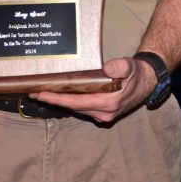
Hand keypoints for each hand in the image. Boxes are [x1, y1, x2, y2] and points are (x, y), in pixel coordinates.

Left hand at [32, 57, 157, 123]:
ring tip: (42, 92)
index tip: (41, 94)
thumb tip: (107, 68)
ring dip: (60, 101)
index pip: (76, 103)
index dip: (58, 99)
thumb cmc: (137, 73)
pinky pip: (81, 107)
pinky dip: (70, 101)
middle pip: (73, 107)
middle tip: (33, 92)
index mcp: (108, 104)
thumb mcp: (130, 66)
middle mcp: (103, 113)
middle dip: (53, 100)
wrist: (147, 81)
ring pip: (76, 108)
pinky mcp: (102, 112)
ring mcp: (102, 115)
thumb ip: (120, 67)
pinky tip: (60, 94)